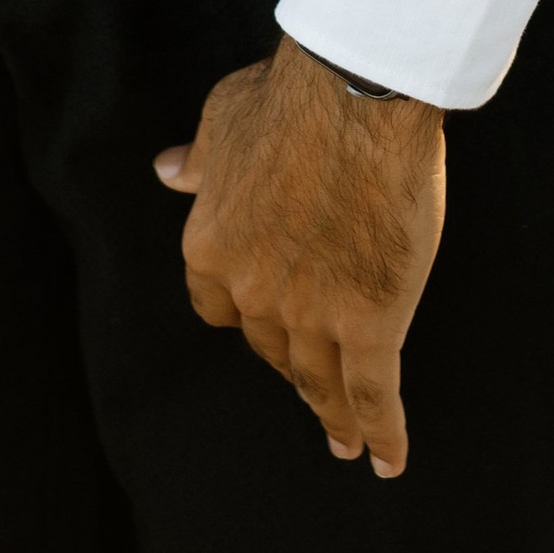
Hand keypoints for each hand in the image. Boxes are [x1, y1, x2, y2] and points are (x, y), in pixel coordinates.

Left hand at [156, 39, 443, 478]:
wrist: (354, 93)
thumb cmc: (290, 95)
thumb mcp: (223, 120)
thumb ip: (199, 159)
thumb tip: (167, 170)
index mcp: (212, 249)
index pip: (220, 307)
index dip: (244, 314)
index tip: (262, 319)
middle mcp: (255, 294)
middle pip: (272, 347)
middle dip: (293, 365)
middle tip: (314, 388)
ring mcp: (313, 314)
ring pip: (321, 382)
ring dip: (333, 416)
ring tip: (347, 443)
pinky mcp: (372, 321)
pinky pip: (373, 392)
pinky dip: (381, 431)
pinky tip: (386, 458)